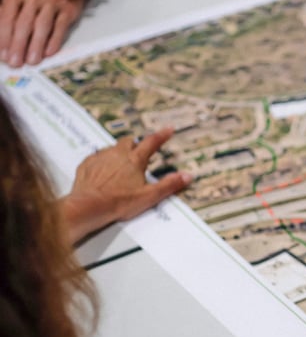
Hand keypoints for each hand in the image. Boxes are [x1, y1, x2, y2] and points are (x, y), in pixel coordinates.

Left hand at [0, 0, 84, 65]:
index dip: (4, 37)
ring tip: (32, 61)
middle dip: (18, 45)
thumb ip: (9, 8)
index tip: (2, 54)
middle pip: (23, 24)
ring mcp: (51, 1)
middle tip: (15, 63)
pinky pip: (61, 26)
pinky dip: (55, 40)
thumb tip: (1, 34)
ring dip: (36, 46)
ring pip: (41, 26)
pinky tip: (49, 52)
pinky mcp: (69, 8)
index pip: (7, 17)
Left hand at [61, 129, 192, 243]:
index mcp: (135, 160)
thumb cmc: (118, 202)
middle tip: (139, 153)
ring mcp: (100, 158)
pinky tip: (103, 172)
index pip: (152, 142)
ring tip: (120, 167)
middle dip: (135, 145)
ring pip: (112, 149)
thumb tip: (187, 176)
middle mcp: (117, 154)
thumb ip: (169, 185)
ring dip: (118, 153)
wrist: (88, 206)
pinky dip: (102, 162)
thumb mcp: (149, 196)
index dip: (162, 135)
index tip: (168, 130)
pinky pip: (96, 158)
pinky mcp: (87, 165)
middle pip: (129, 142)